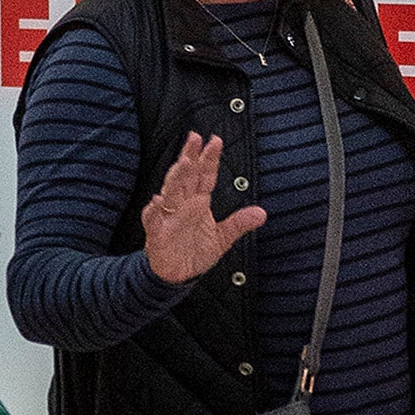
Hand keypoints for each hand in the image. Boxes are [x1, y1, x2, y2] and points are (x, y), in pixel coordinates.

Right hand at [141, 133, 268, 285]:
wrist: (178, 275)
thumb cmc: (196, 251)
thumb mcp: (222, 237)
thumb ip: (239, 223)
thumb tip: (261, 213)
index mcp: (197, 202)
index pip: (204, 176)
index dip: (209, 159)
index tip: (215, 141)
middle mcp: (182, 205)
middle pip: (186, 177)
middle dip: (190, 157)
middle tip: (195, 138)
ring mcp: (168, 217)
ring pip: (171, 192)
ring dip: (177, 177)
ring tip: (185, 163)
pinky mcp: (157, 234)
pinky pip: (153, 220)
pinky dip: (153, 211)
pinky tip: (157, 200)